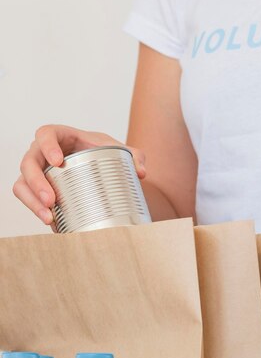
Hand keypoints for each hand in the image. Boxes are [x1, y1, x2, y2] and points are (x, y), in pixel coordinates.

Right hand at [13, 125, 145, 225]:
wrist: (97, 164)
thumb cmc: (102, 151)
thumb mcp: (119, 150)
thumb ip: (134, 156)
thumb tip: (141, 173)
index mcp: (60, 136)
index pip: (46, 134)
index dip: (47, 146)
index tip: (58, 161)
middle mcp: (42, 152)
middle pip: (29, 163)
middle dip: (37, 183)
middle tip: (52, 200)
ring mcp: (37, 171)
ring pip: (22, 184)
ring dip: (32, 201)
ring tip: (49, 217)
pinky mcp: (36, 188)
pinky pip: (27, 198)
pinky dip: (35, 210)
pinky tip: (51, 222)